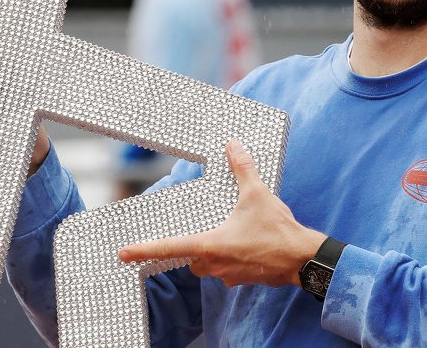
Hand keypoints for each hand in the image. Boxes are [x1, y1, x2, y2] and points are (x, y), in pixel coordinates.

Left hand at [118, 140, 325, 287]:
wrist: (303, 259)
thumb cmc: (277, 230)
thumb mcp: (257, 194)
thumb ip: (242, 170)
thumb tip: (233, 146)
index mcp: (211, 244)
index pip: (169, 247)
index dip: (143, 249)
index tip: (123, 254)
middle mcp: (216, 264)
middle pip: (192, 258)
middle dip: (196, 246)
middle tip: (209, 229)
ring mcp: (230, 275)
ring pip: (211, 266)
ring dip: (216, 252)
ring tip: (235, 234)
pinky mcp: (245, 279)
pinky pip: (230, 270)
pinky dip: (234, 258)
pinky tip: (249, 244)